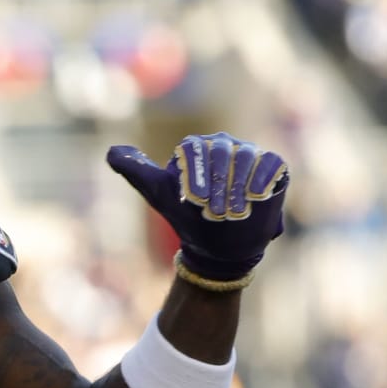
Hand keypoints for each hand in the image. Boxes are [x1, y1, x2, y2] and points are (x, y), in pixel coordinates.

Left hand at [108, 133, 288, 281]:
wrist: (218, 242)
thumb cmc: (186, 214)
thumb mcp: (157, 192)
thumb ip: (134, 169)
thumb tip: (113, 151)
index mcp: (197, 147)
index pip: (193, 150)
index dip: (193, 175)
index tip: (191, 200)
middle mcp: (225, 145)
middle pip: (221, 152)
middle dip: (217, 183)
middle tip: (214, 210)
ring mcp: (250, 154)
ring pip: (246, 157)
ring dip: (238, 185)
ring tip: (233, 211)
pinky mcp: (273, 166)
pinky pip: (271, 163)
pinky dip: (263, 179)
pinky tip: (256, 197)